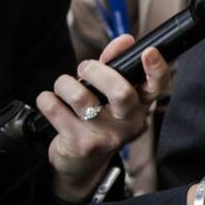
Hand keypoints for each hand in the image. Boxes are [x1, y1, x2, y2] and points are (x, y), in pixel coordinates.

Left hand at [38, 33, 170, 202]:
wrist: (80, 164)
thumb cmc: (97, 120)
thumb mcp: (110, 95)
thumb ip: (116, 65)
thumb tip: (125, 40)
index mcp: (141, 107)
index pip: (158, 88)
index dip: (156, 69)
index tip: (148, 52)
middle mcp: (128, 124)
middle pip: (120, 91)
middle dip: (95, 70)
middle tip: (84, 68)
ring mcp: (106, 137)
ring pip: (81, 97)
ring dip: (65, 84)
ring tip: (64, 87)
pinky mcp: (81, 145)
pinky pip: (56, 109)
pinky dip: (47, 100)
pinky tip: (51, 102)